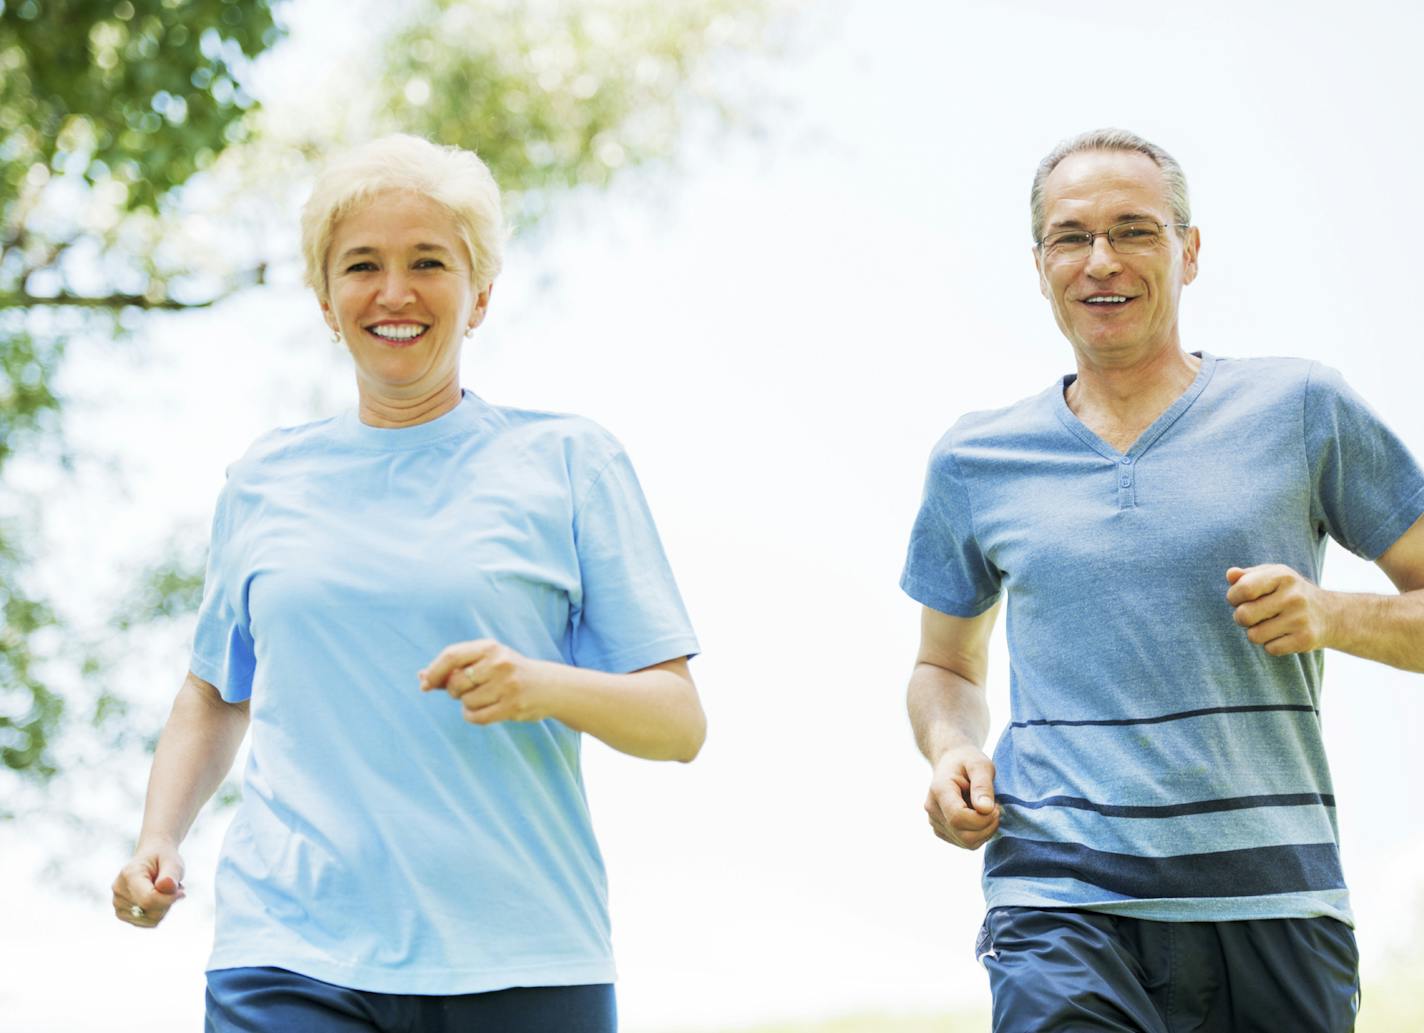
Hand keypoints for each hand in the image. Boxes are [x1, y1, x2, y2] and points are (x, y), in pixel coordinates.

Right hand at [112, 843, 185, 927]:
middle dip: (168, 902)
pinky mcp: (122, 913)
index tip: (181, 892)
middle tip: (173, 887)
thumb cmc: (163, 859)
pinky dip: (158, 913)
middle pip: (150, 911)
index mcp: (129, 874)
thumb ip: (171, 874)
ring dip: (164, 907)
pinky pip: (148, 922)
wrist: (151, 858)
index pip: (148, 899)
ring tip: (164, 891)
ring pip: (151, 919)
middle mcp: (119, 890)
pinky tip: (158, 899)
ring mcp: (117, 903)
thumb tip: (166, 886)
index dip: (169, 899)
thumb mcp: (172, 862)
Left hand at [419, 639, 555, 724]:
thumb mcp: (486, 661)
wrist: (548, 687)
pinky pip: (476, 716)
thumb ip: (455, 668)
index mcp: (490, 647)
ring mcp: (507, 684)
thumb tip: (422, 678)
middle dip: (455, 691)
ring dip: (468, 704)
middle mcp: (499, 662)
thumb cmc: (508, 673)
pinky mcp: (512, 705)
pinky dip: (473, 716)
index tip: (425, 684)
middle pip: (456, 682)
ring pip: (466, 701)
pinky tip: (484, 710)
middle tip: (468, 690)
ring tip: (485, 698)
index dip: (434, 671)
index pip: (451, 655)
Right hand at [924, 744, 999, 849]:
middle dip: (987, 827)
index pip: (958, 818)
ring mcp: (934, 822)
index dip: (983, 819)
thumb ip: (983, 786)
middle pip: (964, 835)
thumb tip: (985, 809)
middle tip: (996, 809)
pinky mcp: (941, 831)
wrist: (951, 762)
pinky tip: (980, 817)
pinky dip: (979, 834)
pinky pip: (965, 843)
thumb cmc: (968, 761)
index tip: (996, 806)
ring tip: (988, 811)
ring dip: (985, 831)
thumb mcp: (980, 765)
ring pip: (966, 843)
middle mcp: (932, 809)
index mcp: (939, 790)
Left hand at [1226, 564, 1333, 655]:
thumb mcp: (1272, 577)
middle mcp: (1293, 597)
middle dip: (1241, 618)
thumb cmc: (1288, 593)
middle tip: (1253, 615)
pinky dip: (1271, 644)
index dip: (1234, 597)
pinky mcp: (1305, 639)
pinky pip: (1270, 649)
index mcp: (1282, 576)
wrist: (1330, 614)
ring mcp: (1301, 619)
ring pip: (1254, 636)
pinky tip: (1283, 635)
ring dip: (1256, 633)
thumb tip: (1230, 574)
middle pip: (1244, 615)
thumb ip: (1247, 576)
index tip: (1240, 599)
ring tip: (1269, 625)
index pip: (1243, 589)